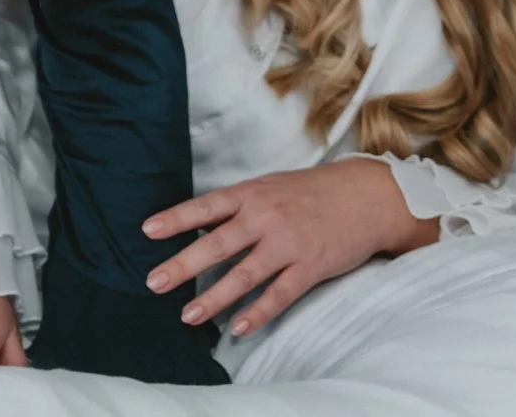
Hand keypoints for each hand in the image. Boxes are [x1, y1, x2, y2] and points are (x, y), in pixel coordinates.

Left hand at [144, 160, 436, 339]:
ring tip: (187, 315)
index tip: (148, 231)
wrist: (367, 195)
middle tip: (154, 282)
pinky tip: (238, 328)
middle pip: (217, 244)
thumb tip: (202, 224)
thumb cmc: (313, 191)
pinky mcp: (310, 267)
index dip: (176, 219)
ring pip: (244, 274)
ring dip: (214, 298)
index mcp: (252, 194)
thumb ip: (240, 206)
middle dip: (183, 265)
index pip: (206, 207)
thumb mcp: (271, 187)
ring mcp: (288, 243)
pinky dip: (258, 313)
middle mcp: (266, 217)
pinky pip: (279, 294)